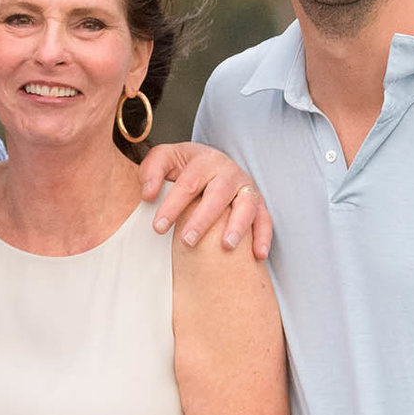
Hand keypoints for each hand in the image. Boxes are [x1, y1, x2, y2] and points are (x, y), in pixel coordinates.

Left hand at [139, 142, 272, 258]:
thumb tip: (148, 195)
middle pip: (217, 194)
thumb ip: (151, 172)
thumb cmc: (184, 168)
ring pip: (246, 205)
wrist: (211, 164)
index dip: (172, 205)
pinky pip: (265, 219)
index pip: (187, 184)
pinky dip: (263, 236)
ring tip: (226, 246)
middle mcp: (229, 172)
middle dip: (203, 219)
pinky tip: (258, 254)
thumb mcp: (165, 160)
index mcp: (204, 160)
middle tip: (187, 240)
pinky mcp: (258, 204)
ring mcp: (246, 188)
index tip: (158, 227)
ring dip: (238, 226)